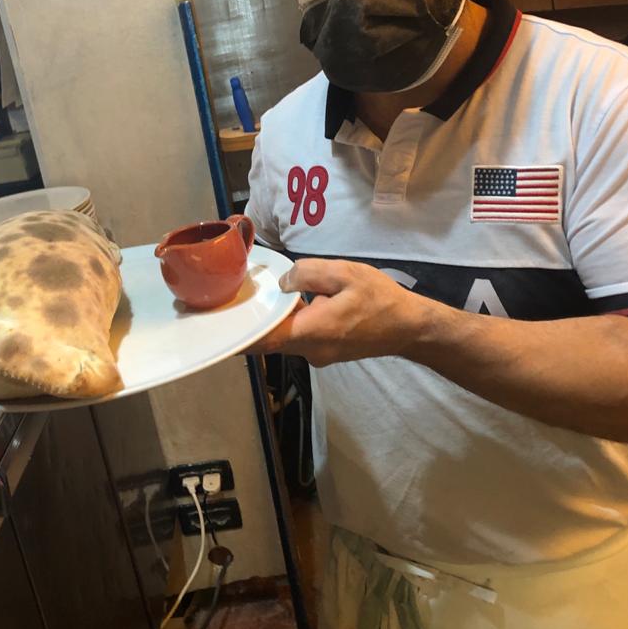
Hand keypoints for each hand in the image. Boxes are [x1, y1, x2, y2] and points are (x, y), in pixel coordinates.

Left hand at [247, 258, 427, 365]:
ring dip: (272, 321)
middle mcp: (310, 350)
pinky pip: (298, 337)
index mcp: (311, 331)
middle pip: (269, 339)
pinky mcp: (326, 352)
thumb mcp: (345, 273)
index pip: (263, 339)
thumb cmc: (380, 299)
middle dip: (251, 322)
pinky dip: (289, 323)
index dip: (238, 334)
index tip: (217, 325)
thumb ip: (308, 273)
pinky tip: (287, 304)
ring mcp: (318, 355)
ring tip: (255, 297)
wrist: (409, 327)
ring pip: (284, 338)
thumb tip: (283, 283)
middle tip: (229, 301)